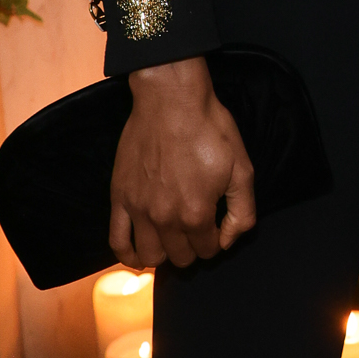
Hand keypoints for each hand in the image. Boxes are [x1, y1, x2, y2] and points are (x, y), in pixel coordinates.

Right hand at [109, 57, 254, 269]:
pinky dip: (127, 256)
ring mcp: (139, 209)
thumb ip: (242, 212)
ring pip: (150, 256)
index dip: (216, 241)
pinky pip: (117, 241)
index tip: (216, 226)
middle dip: (192, 248)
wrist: (171, 100)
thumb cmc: (209, 130)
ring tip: (171, 240)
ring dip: (164, 254)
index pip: (208, 250)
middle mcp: (165, 218)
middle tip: (196, 228)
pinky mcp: (120, 197)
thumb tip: (229, 240)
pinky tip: (139, 257)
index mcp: (197, 213)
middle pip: (180, 257)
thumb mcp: (242, 169)